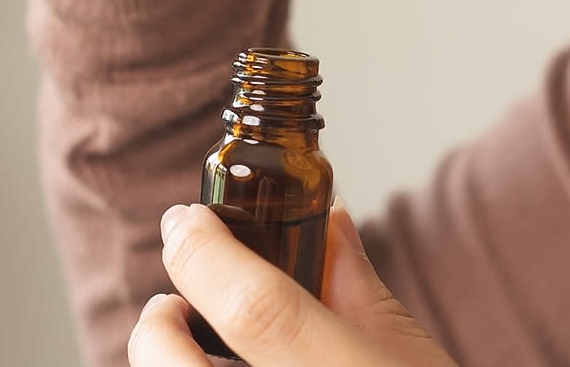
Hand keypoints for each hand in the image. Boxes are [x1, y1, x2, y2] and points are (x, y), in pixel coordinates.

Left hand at [128, 200, 457, 366]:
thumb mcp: (413, 360)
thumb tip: (327, 218)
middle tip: (173, 303)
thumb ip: (360, 288)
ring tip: (190, 348)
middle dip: (157, 325)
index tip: (188, 222)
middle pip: (174, 365)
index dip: (209, 255)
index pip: (257, 311)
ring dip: (162, 364)